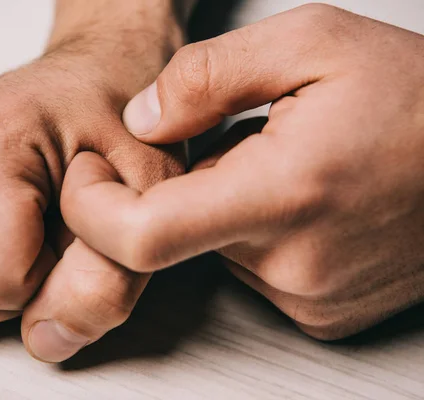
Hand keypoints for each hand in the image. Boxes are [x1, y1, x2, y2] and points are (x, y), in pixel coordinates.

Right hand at [0, 11, 186, 361]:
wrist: (99, 72)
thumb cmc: (126, 122)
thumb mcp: (149, 200)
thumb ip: (105, 282)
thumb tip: (45, 340)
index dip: (47, 283)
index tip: (77, 239)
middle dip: (11, 291)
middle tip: (54, 240)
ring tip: (31, 233)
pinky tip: (3, 231)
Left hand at [62, 4, 423, 339]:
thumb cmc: (418, 102)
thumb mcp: (311, 42)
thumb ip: (208, 76)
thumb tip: (141, 119)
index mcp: (285, 192)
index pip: (142, 236)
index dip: (92, 210)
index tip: (88, 176)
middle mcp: (294, 263)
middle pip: (173, 237)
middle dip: (180, 187)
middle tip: (236, 142)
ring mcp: (308, 297)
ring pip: (213, 250)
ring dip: (224, 205)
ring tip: (283, 167)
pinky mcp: (320, 312)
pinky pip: (251, 269)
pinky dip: (253, 232)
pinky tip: (299, 200)